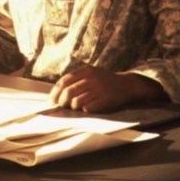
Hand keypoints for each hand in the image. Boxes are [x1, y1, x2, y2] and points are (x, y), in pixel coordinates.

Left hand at [49, 67, 165, 112]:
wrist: (127, 85)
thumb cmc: (105, 82)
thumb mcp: (91, 74)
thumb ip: (76, 79)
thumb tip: (57, 92)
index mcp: (86, 71)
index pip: (64, 81)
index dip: (55, 92)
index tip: (52, 100)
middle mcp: (91, 79)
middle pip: (68, 92)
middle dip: (62, 102)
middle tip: (61, 107)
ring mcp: (98, 90)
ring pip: (76, 101)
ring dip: (73, 107)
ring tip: (76, 107)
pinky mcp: (104, 100)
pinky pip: (87, 108)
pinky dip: (84, 110)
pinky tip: (87, 108)